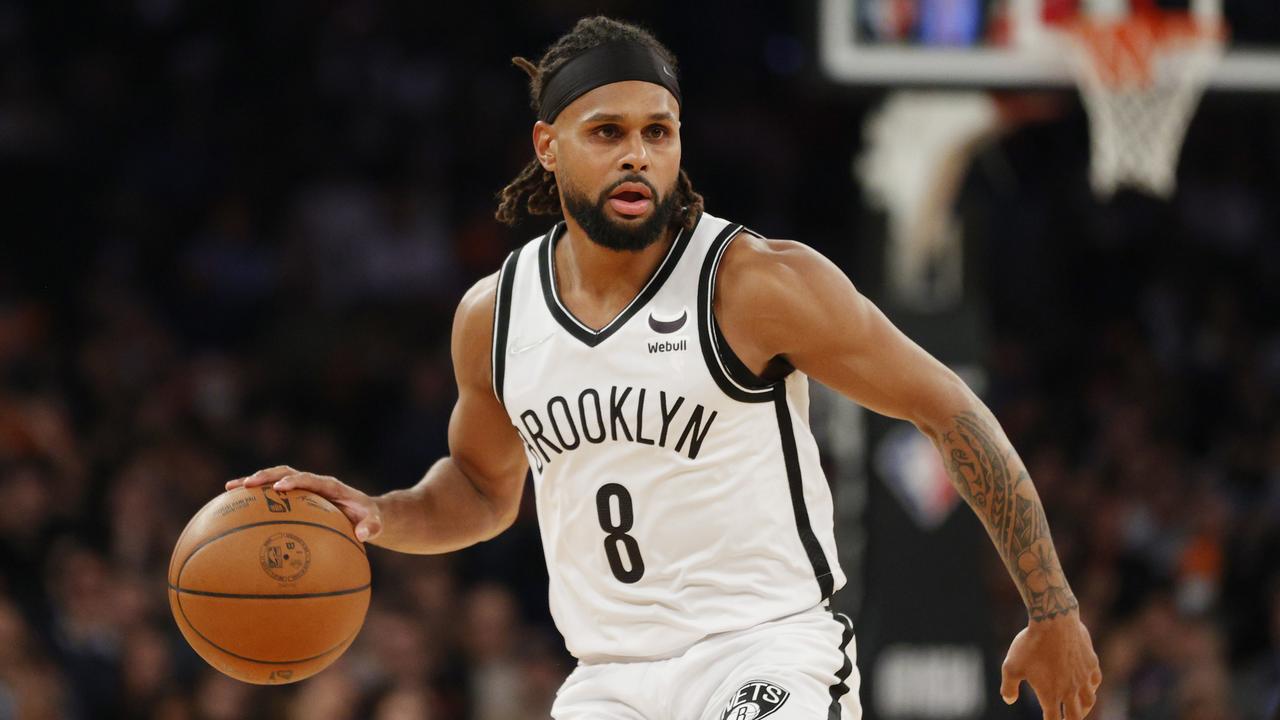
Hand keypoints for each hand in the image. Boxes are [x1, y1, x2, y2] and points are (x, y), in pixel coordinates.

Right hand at [226, 466, 382, 541]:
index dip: (295, 481)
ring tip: (229, 489)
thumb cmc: (369, 519)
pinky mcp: (296, 499)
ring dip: (254, 482)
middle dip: (266, 476)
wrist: (366, 514)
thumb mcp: (376, 523)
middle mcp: (314, 484)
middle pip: (286, 473)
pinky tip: (234, 509)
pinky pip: (273, 497)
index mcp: (330, 486)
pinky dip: (255, 499)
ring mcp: (303, 490)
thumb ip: (372, 527)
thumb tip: (363, 534)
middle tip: (245, 485)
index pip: (310, 479)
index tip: (279, 489)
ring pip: (275, 480)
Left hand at [1000, 610, 1101, 719]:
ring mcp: (1083, 676)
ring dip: (1084, 708)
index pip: (1054, 719)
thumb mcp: (1011, 666)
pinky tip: (1088, 685)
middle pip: (1076, 715)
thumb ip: (1009, 686)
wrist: (1053, 620)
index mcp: (1051, 694)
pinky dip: (1092, 687)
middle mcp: (1070, 689)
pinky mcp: (1091, 663)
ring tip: (1079, 709)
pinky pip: (1095, 681)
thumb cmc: (1030, 644)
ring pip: (1089, 700)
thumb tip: (1008, 700)